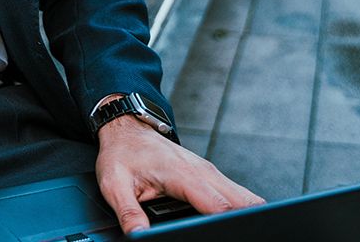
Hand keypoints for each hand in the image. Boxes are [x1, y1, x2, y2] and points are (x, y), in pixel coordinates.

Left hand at [95, 116, 263, 234]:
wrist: (127, 129)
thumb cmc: (123, 152)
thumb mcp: (115, 185)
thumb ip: (129, 213)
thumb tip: (139, 235)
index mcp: (182, 174)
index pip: (218, 205)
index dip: (226, 224)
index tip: (229, 234)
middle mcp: (202, 171)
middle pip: (241, 201)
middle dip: (244, 221)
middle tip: (243, 234)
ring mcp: (208, 172)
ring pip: (243, 197)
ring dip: (244, 214)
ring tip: (241, 231)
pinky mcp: (209, 175)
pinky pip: (234, 193)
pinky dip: (239, 208)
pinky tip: (232, 221)